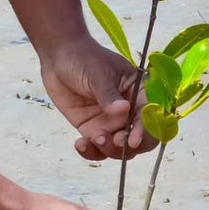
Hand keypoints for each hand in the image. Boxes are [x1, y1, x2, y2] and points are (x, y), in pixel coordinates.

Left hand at [39, 35, 154, 161]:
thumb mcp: (98, 73)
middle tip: (115, 141)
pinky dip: (91, 152)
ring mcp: (110, 122)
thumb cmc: (84, 58)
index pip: (150, 116)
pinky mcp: (92, 129)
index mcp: (139, 93)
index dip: (146, 131)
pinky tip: (80, 144)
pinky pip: (97, 147)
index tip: (132, 140)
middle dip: (130, 146)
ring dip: (110, 150)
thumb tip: (123, 109)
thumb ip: (108, 93)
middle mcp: (129, 112)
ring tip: (94, 139)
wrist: (58, 57)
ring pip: (119, 148)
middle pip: (140, 139)